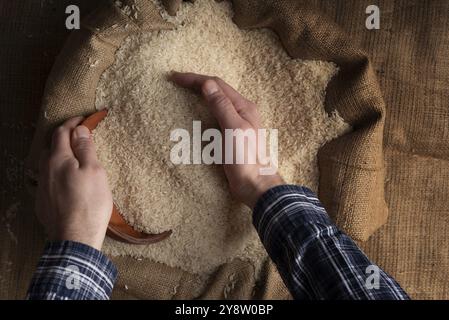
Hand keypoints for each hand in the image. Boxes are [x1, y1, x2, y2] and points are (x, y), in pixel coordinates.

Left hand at [36, 117, 112, 249]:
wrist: (75, 237)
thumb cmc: (90, 202)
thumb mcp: (94, 171)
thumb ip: (85, 148)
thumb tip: (80, 129)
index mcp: (58, 159)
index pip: (61, 132)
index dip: (72, 123)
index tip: (84, 119)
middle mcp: (45, 170)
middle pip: (52, 146)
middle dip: (64, 137)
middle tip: (80, 136)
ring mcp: (42, 187)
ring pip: (48, 164)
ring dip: (60, 155)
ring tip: (74, 156)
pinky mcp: (43, 202)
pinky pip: (49, 179)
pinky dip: (58, 172)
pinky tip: (68, 180)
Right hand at [170, 72, 283, 207]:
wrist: (254, 185)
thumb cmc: (245, 158)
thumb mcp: (233, 129)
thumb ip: (221, 106)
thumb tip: (207, 83)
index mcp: (244, 106)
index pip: (216, 84)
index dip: (195, 79)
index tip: (175, 77)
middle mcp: (242, 111)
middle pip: (217, 90)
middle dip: (197, 83)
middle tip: (176, 80)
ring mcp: (237, 123)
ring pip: (216, 102)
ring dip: (200, 94)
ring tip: (184, 92)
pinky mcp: (232, 135)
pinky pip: (216, 116)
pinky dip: (203, 109)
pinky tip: (197, 112)